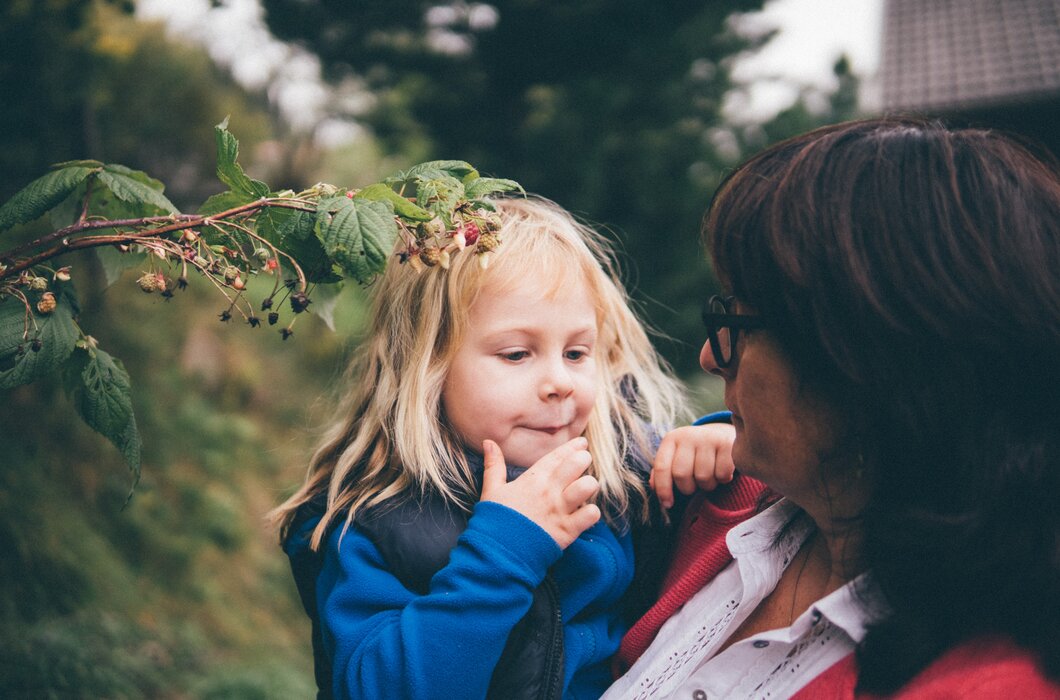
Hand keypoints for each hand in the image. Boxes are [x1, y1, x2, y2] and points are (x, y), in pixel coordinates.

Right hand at [479, 437, 600, 548]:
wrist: (498, 552)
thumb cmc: (495, 520)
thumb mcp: (492, 489)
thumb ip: (494, 465)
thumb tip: (488, 442)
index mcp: (533, 479)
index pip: (558, 455)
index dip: (572, 446)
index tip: (581, 443)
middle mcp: (549, 491)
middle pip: (577, 463)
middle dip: (583, 460)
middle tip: (583, 463)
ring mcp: (560, 510)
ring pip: (588, 486)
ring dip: (589, 486)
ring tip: (584, 489)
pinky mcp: (568, 530)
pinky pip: (591, 514)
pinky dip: (591, 513)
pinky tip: (585, 513)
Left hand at [650, 424, 736, 508]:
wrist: (721, 437)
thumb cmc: (694, 454)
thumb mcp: (676, 458)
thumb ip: (663, 472)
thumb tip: (654, 487)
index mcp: (671, 439)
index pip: (661, 467)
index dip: (663, 489)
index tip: (667, 504)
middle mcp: (688, 435)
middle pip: (681, 474)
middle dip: (687, 488)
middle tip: (694, 485)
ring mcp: (708, 438)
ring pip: (703, 477)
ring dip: (707, 485)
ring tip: (709, 477)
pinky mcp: (727, 444)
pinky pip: (722, 474)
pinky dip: (723, 480)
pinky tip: (722, 472)